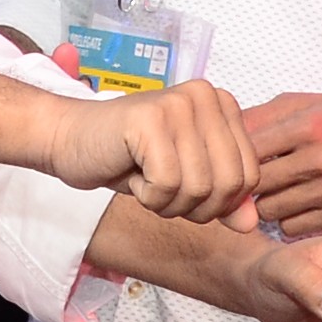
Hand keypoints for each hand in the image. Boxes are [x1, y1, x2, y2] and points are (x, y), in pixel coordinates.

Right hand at [58, 79, 257, 221]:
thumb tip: (252, 225)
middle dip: (195, 206)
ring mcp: (178, 104)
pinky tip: (132, 173)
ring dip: (167, 202)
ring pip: (198, 188)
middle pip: (228, 184)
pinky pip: (167, 185)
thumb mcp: (186, 181)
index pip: (250, 176)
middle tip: (161, 189)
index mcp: (222, 104)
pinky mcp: (150, 120)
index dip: (218, 202)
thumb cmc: (127, 158)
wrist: (69, 140)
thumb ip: (222, 199)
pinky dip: (147, 196)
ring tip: (145, 177)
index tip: (182, 187)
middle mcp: (205, 96)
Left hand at [243, 90, 321, 232]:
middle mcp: (320, 158)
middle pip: (256, 185)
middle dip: (247, 183)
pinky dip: (287, 218)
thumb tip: (220, 131)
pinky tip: (294, 203)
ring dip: (266, 202)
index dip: (235, 155)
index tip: (234, 158)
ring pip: (269, 210)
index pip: (249, 149)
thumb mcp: (302, 104)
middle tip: (250, 179)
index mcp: (307, 126)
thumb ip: (260, 117)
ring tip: (275, 189)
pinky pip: (291, 228)